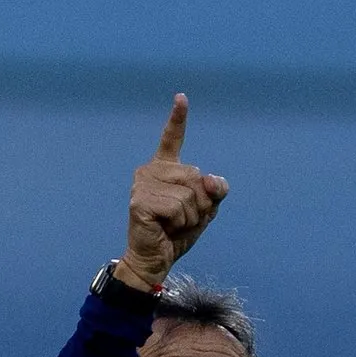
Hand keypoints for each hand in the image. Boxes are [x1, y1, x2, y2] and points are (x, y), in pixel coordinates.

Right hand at [119, 94, 227, 289]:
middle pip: (196, 177)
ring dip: (189, 216)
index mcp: (165, 168)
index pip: (173, 139)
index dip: (178, 118)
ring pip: (189, 194)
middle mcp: (151, 170)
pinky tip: (164, 227)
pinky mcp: (140, 201)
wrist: (155, 258)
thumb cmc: (177, 232)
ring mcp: (143, 184)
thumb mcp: (205, 209)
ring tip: (172, 224)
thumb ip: (215, 191)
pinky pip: (178, 208)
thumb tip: (212, 180)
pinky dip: (179, 223)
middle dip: (199, 203)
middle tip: (180, 218)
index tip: (182, 97)